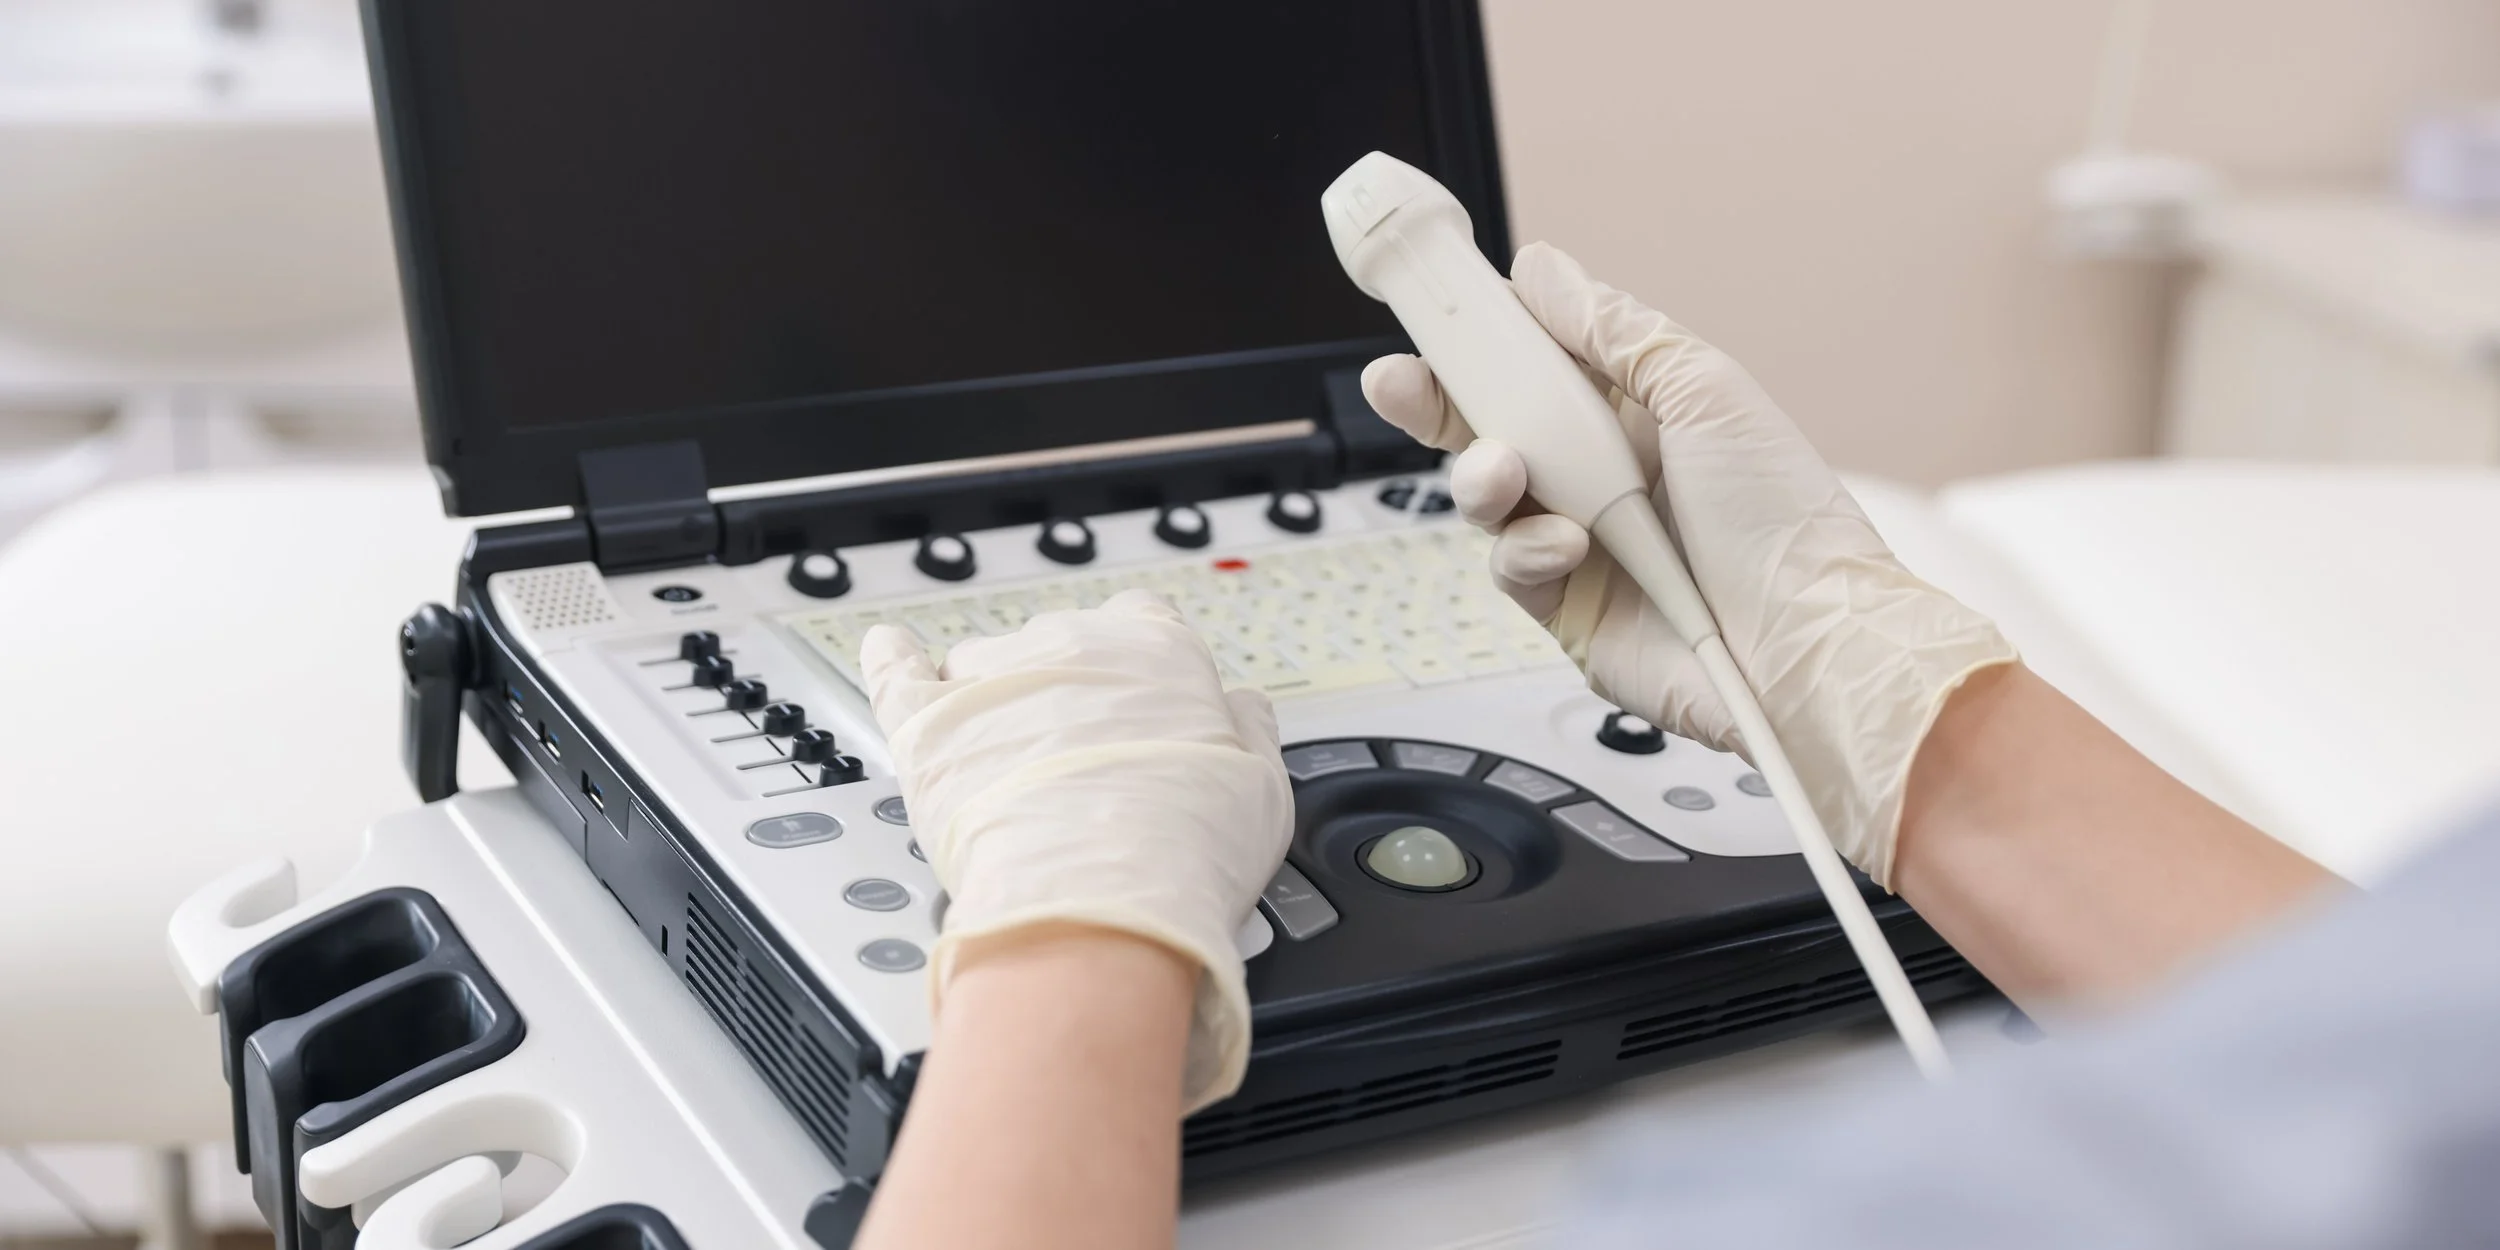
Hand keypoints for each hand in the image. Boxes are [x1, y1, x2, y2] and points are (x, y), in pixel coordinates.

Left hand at [859, 589, 1291, 1110]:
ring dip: (995, 702)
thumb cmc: (1186, 845)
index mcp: (1155, 647)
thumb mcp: (1262, 785)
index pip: (1145, 624)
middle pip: (1062, 646)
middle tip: (1084, 767)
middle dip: (1069, 695)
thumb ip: (1249, 730)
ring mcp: (991, 679)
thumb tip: (1245, 708)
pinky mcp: (926, 725)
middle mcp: (1069, 644)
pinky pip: (896, 669)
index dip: (1143, 672)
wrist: (1100, 895)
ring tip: (1009, 768)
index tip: (1145, 711)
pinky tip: (892, 652)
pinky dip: (892, 659)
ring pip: (985, 666)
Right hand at [1362, 242, 2013, 885]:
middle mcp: (1605, 474)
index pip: (1541, 363)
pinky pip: (1510, 568)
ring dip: (1482, 477)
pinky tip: (1568, 547)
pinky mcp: (1567, 609)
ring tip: (1507, 474)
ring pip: (1490, 497)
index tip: (1441, 319)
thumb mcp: (1705, 392)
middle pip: (1495, 425)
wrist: (1804, 646)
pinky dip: (1526, 551)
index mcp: (1639, 412)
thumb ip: (1615, 330)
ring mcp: (1582, 544)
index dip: (1486, 341)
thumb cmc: (1784, 522)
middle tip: (1403, 384)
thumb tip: (1544, 271)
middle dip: (1441, 402)